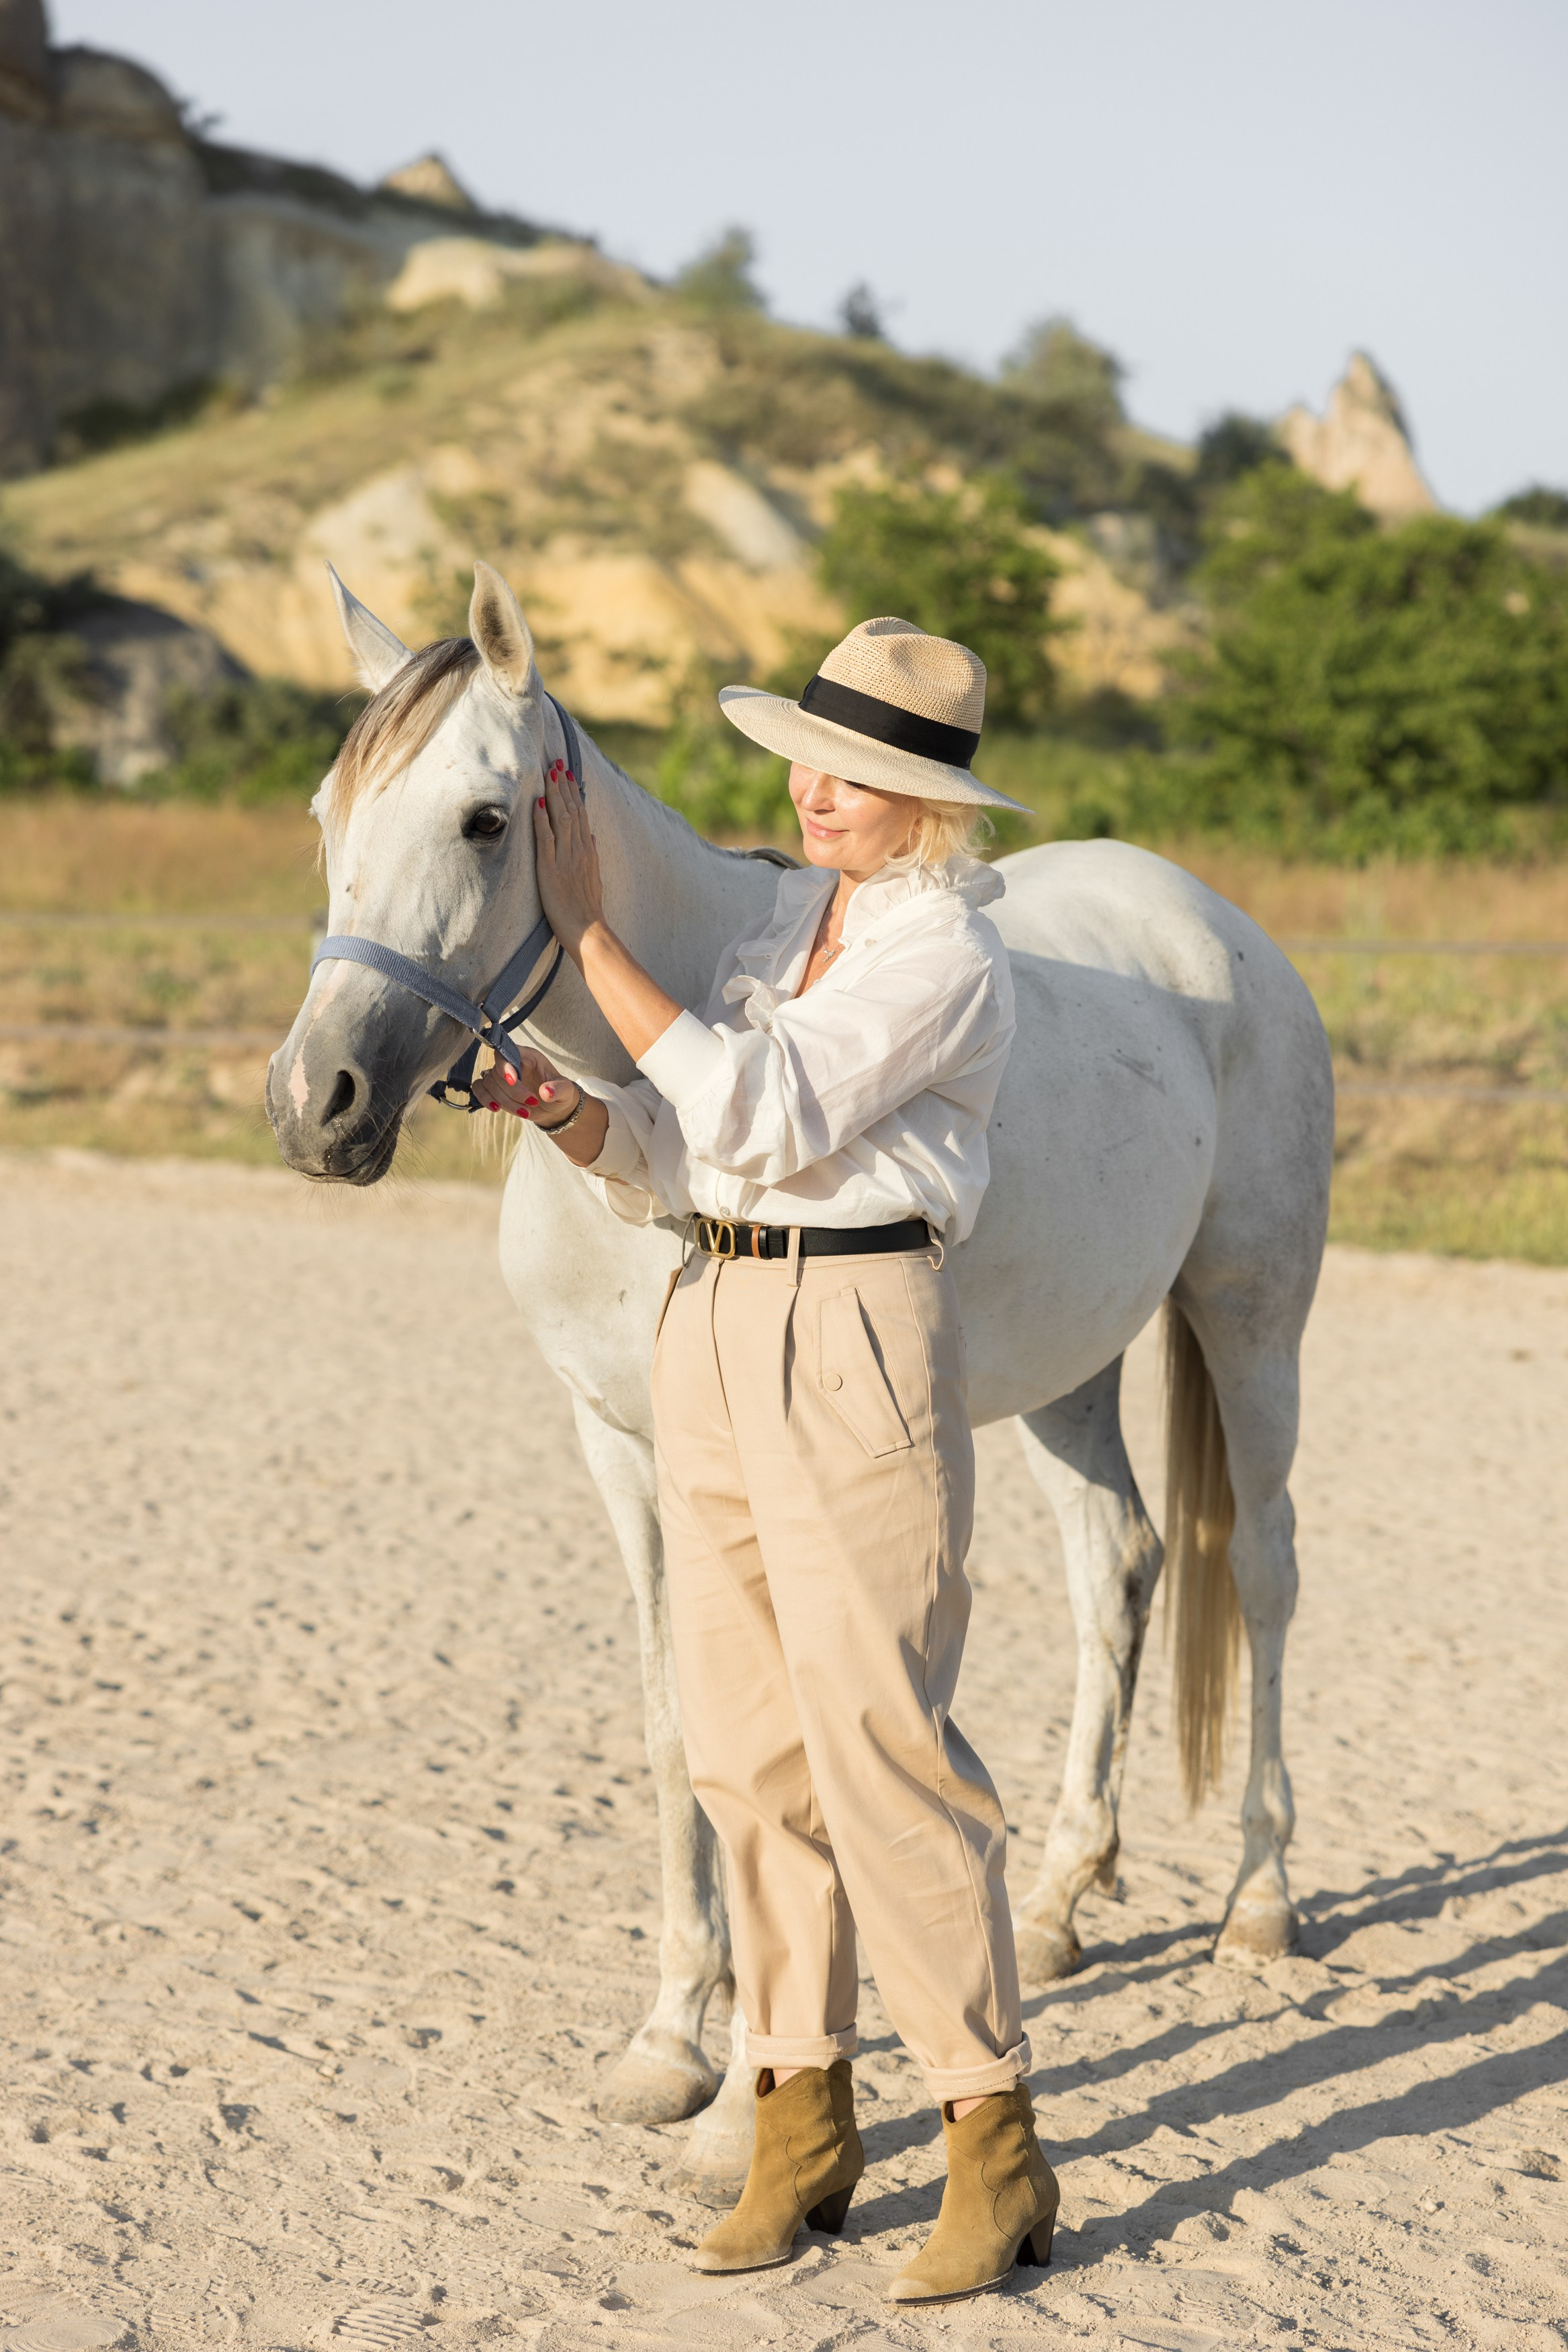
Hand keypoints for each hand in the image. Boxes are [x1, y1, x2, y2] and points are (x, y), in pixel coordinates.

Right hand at [469, 1045, 567, 1118]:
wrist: (554, 1108)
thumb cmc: (560, 1094)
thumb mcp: (566, 1091)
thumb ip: (558, 1089)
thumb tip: (546, 1092)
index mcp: (528, 1056)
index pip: (507, 1052)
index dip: (505, 1066)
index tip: (513, 1081)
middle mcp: (512, 1063)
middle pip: (497, 1073)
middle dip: (512, 1093)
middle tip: (532, 1104)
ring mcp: (502, 1077)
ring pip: (489, 1084)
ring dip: (504, 1101)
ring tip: (525, 1112)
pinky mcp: (495, 1090)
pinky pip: (479, 1089)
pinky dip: (485, 1099)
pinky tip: (496, 1108)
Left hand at [534, 758, 603, 958]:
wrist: (588, 930)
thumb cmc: (589, 910)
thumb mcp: (595, 879)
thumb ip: (591, 857)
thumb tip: (591, 838)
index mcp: (588, 851)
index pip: (581, 815)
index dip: (573, 793)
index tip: (568, 774)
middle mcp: (579, 850)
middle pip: (571, 810)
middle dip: (563, 786)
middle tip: (556, 763)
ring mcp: (565, 858)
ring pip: (560, 818)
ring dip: (554, 794)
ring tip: (549, 773)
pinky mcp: (551, 868)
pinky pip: (546, 838)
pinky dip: (541, 819)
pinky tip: (538, 803)